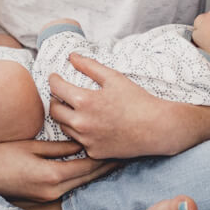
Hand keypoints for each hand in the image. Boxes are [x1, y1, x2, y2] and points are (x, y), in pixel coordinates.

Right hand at [0, 137, 116, 200]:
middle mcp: (52, 190)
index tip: (119, 147)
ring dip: (95, 173)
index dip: (105, 157)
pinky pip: (67, 187)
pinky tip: (88, 169)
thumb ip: (59, 148)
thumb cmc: (0, 153)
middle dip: (106, 167)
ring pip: (79, 184)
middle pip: (87, 178)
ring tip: (111, 161)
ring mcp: (46, 196)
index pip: (87, 166)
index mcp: (51, 176)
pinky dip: (80, 177)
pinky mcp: (41, 197)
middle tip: (123, 154)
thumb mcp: (32, 146)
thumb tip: (82, 143)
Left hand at [48, 53, 172, 158]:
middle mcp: (81, 123)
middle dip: (55, 100)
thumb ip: (90, 66)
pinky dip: (82, 133)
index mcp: (84, 101)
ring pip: (65, 128)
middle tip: (62, 95)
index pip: (56, 88)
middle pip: (54, 111)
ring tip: (75, 110)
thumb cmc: (137, 100)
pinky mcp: (94, 153)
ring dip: (66, 117)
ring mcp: (87, 140)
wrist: (156, 128)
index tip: (55, 77)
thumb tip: (72, 57)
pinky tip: (92, 126)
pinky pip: (80, 141)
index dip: (53, 80)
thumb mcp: (114, 78)